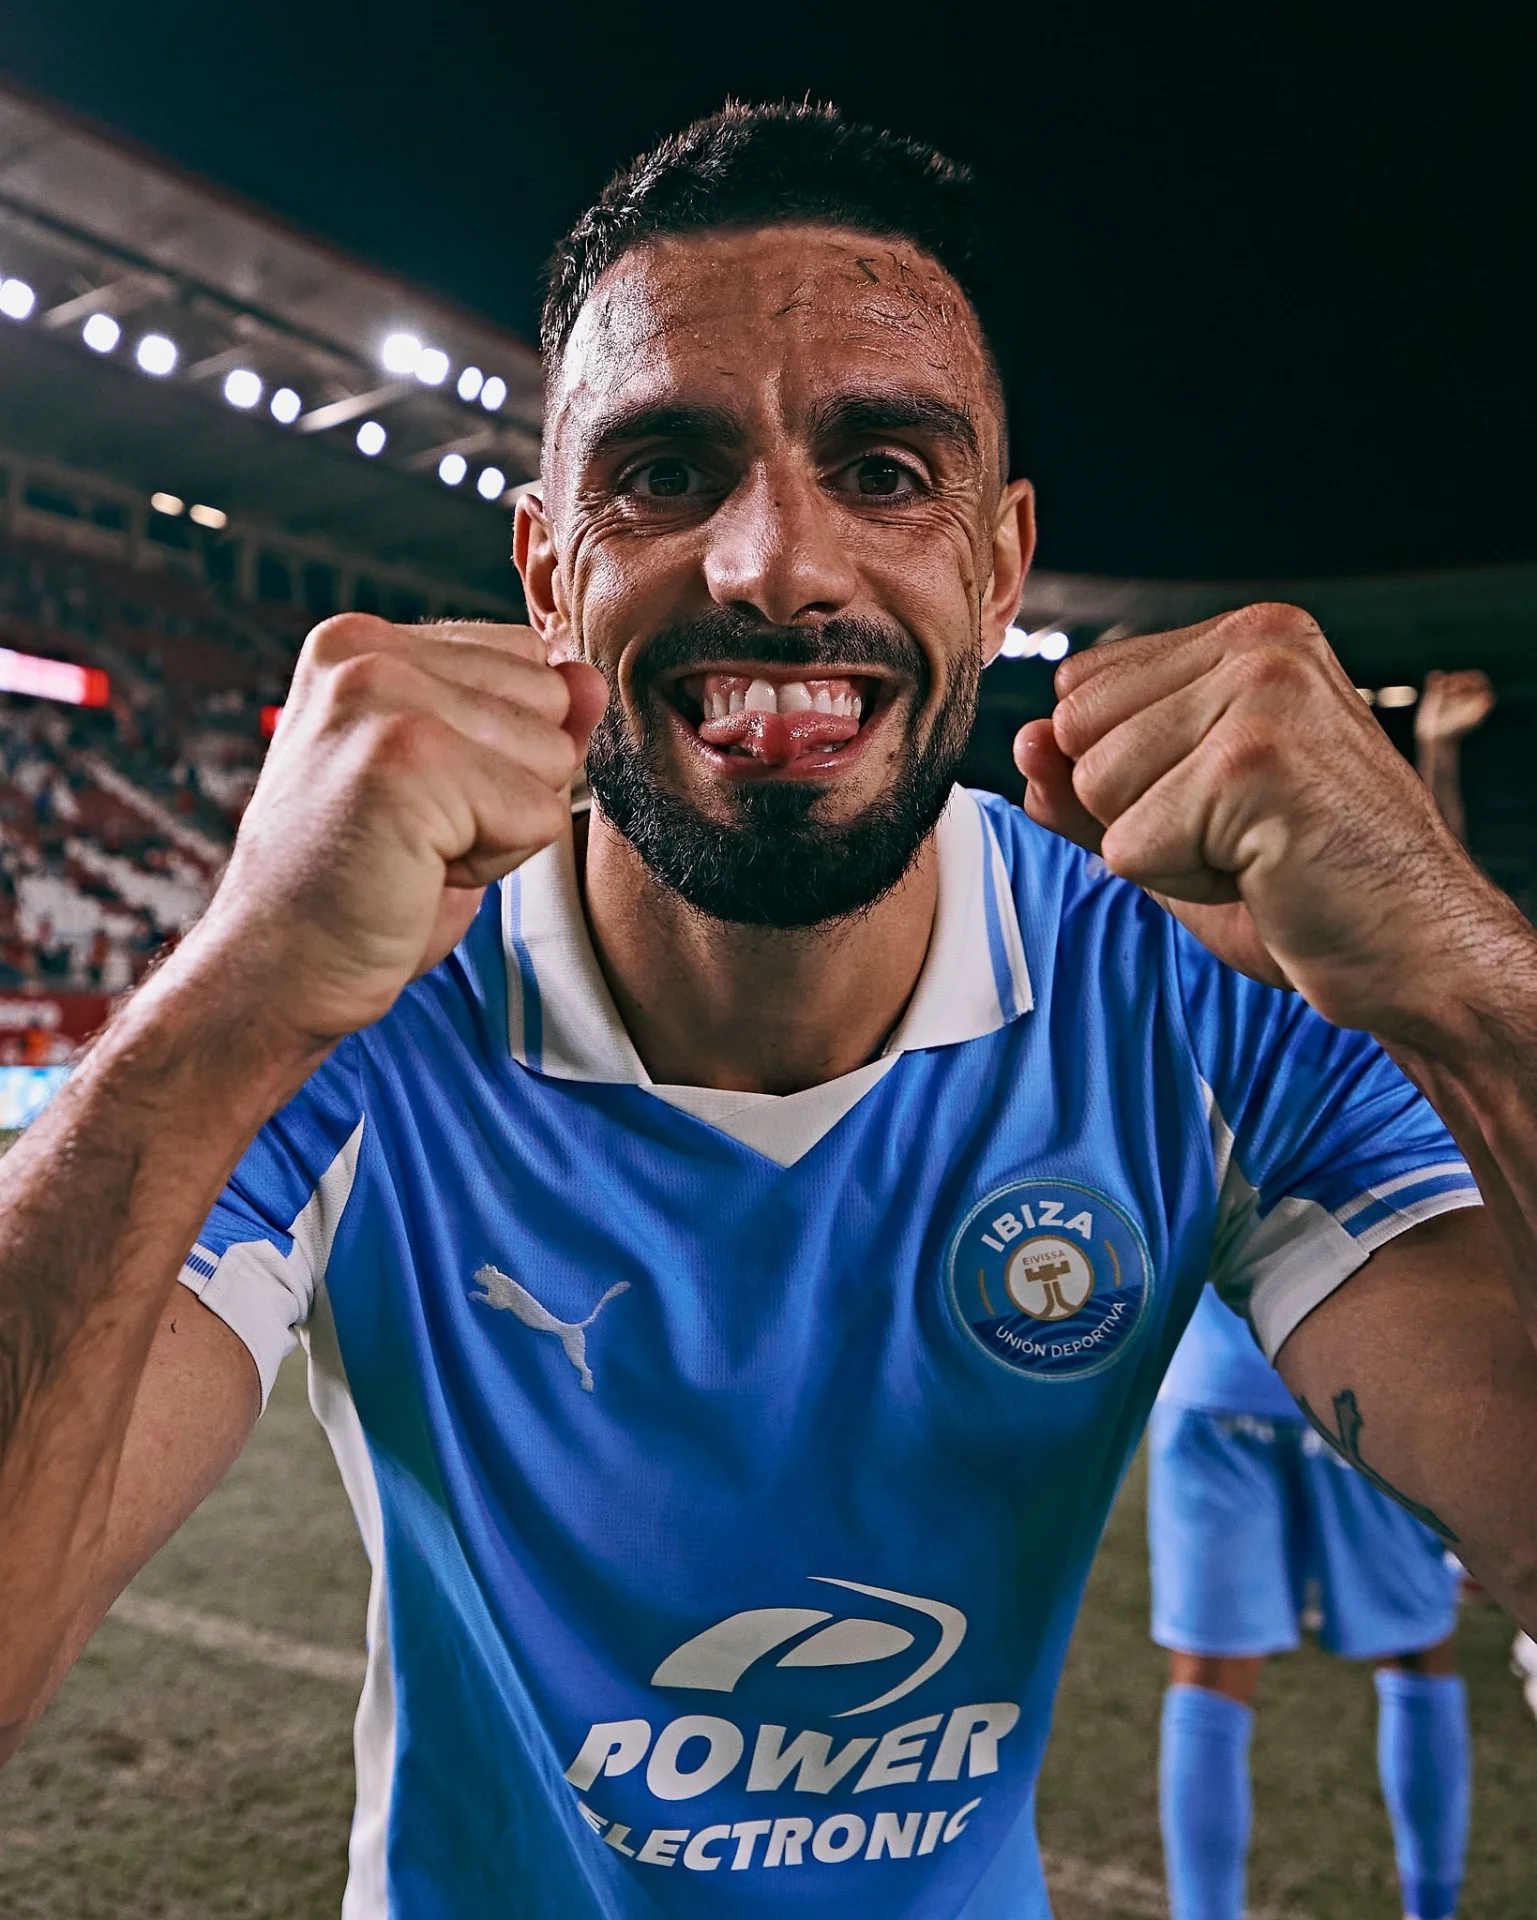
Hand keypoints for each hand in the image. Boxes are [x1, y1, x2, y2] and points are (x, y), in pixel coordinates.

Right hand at [182, 616, 606, 1051]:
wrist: (275, 970)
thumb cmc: (359, 885)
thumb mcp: (452, 784)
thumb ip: (522, 723)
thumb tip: (591, 677)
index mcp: (365, 641)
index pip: (528, 662)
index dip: (502, 750)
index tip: (418, 798)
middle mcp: (366, 650)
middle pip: (550, 701)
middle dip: (511, 783)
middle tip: (417, 830)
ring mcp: (382, 696)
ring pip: (554, 756)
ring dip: (503, 826)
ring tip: (415, 849)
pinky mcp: (407, 758)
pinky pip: (538, 814)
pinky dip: (497, 863)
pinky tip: (419, 870)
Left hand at [1013, 604, 1489, 1033]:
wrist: (1418, 952)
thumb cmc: (1307, 886)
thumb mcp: (1177, 825)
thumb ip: (1090, 784)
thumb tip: (1021, 746)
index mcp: (1247, 636)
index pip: (1079, 691)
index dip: (1126, 776)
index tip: (1222, 805)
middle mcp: (1257, 643)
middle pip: (1076, 735)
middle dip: (1136, 811)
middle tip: (1242, 836)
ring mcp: (1260, 694)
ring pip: (1096, 788)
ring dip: (1162, 851)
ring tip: (1256, 852)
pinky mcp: (1253, 762)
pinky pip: (1130, 845)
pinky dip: (1184, 884)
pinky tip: (1265, 874)